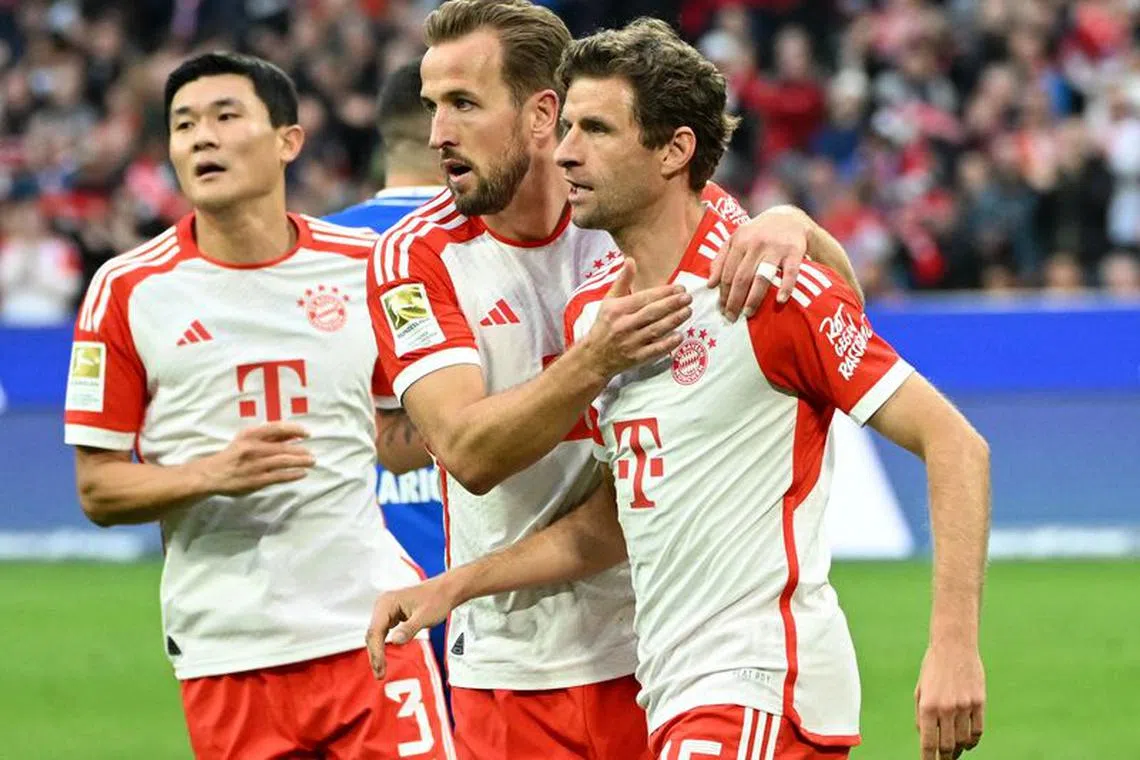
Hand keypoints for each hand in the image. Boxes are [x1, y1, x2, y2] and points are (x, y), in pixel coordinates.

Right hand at [199, 422, 314, 495]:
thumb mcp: (246, 439)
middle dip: (302, 450)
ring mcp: (255, 465)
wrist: (213, 474)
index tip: (307, 433)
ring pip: (284, 462)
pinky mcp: (256, 480)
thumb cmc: (234, 454)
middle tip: (312, 454)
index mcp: (250, 435)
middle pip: (284, 447)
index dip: (295, 430)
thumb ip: (268, 437)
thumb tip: (292, 435)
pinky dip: (293, 474)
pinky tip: (301, 473)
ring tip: (311, 462)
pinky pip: (279, 476)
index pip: (277, 428)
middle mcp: (253, 448)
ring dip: (301, 462)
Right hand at [365, 577, 457, 678]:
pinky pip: (382, 632)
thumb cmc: (437, 600)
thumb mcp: (424, 617)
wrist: (445, 591)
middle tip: (380, 674)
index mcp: (386, 602)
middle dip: (375, 655)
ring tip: (380, 670)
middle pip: (372, 634)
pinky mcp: (391, 615)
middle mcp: (383, 604)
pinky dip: (382, 645)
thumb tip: (394, 641)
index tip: (380, 668)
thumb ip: (409, 629)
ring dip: (377, 652)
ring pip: (376, 634)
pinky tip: (384, 657)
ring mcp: (386, 609)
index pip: (375, 631)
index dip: (376, 652)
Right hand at [578, 259, 691, 378]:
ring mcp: (630, 343)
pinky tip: (680, 336)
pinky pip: (654, 350)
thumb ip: (622, 281)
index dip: (663, 292)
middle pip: (652, 312)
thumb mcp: (608, 301)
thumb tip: (630, 260)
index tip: (679, 288)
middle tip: (688, 297)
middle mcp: (624, 325)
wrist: (594, 357)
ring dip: (674, 320)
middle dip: (672, 304)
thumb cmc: (604, 326)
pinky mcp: (636, 358)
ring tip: (688, 311)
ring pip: (656, 329)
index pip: (644, 298)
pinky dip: (668, 344)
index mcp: (617, 309)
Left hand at [707, 207, 809, 319]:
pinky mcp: (794, 251)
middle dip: (734, 300)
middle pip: (741, 277)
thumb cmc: (758, 233)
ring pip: (762, 277)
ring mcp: (776, 248)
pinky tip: (780, 300)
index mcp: (739, 240)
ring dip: (753, 298)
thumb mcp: (736, 239)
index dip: (723, 293)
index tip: (721, 309)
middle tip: (731, 317)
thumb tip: (710, 284)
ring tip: (748, 314)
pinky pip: (790, 273)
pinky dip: (785, 287)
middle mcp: (756, 243)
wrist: (789, 218)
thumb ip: (721, 259)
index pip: (727, 272)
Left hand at [915, 642, 985, 759]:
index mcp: (927, 705)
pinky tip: (967, 743)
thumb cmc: (933, 667)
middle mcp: (946, 708)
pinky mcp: (979, 702)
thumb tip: (925, 738)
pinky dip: (973, 741)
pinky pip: (978, 730)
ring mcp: (965, 706)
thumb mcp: (920, 690)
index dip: (928, 759)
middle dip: (944, 758)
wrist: (954, 645)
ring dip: (958, 750)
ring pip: (963, 740)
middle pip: (947, 745)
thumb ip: (921, 715)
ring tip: (954, 753)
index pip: (928, 743)